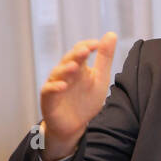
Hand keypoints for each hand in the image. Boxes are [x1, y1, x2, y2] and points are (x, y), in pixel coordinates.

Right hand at [39, 32, 116, 160]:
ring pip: (57, 73)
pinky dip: (54, 87)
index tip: (97, 44)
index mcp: (79, 67)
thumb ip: (104, 58)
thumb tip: (111, 34)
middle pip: (68, 60)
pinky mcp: (48, 100)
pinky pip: (49, 91)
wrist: (74, 126)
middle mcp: (65, 73)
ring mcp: (55, 85)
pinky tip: (62, 86)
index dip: (87, 46)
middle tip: (85, 50)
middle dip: (76, 55)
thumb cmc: (86, 100)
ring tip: (75, 66)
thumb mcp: (100, 79)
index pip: (80, 51)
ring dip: (65, 69)